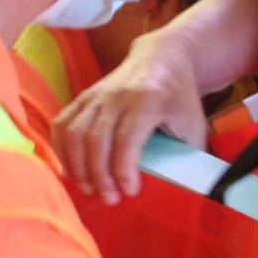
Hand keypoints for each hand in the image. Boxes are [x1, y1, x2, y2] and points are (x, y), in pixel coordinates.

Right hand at [54, 30, 208, 202]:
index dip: (124, 169)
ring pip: (75, 134)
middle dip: (100, 175)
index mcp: (149, 99)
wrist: (161, 58)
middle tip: (109, 199)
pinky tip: (72, 171)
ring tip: (89, 189)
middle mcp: (118, 95)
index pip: (127, 138)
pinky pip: (62, 125)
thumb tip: (179, 191)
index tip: (130, 192)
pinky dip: (62, 151)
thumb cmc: (180, 97)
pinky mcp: (83, 97)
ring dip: (78, 167)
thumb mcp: (194, 123)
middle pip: (97, 139)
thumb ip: (187, 154)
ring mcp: (96, 95)